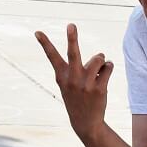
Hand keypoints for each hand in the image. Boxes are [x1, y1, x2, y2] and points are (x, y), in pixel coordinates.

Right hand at [35, 24, 113, 139]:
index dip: (45, 43)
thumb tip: (101, 55)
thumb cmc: (77, 97)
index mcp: (61, 76)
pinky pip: (108, 67)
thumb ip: (81, 67)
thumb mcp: (69, 83)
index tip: (37, 32)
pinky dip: (108, 67)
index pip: (52, 56)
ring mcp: (85, 84)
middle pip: (73, 54)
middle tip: (71, 24)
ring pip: (98, 58)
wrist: (85, 122)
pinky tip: (105, 74)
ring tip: (99, 68)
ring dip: (101, 60)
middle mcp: (72, 79)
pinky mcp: (99, 89)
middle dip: (72, 38)